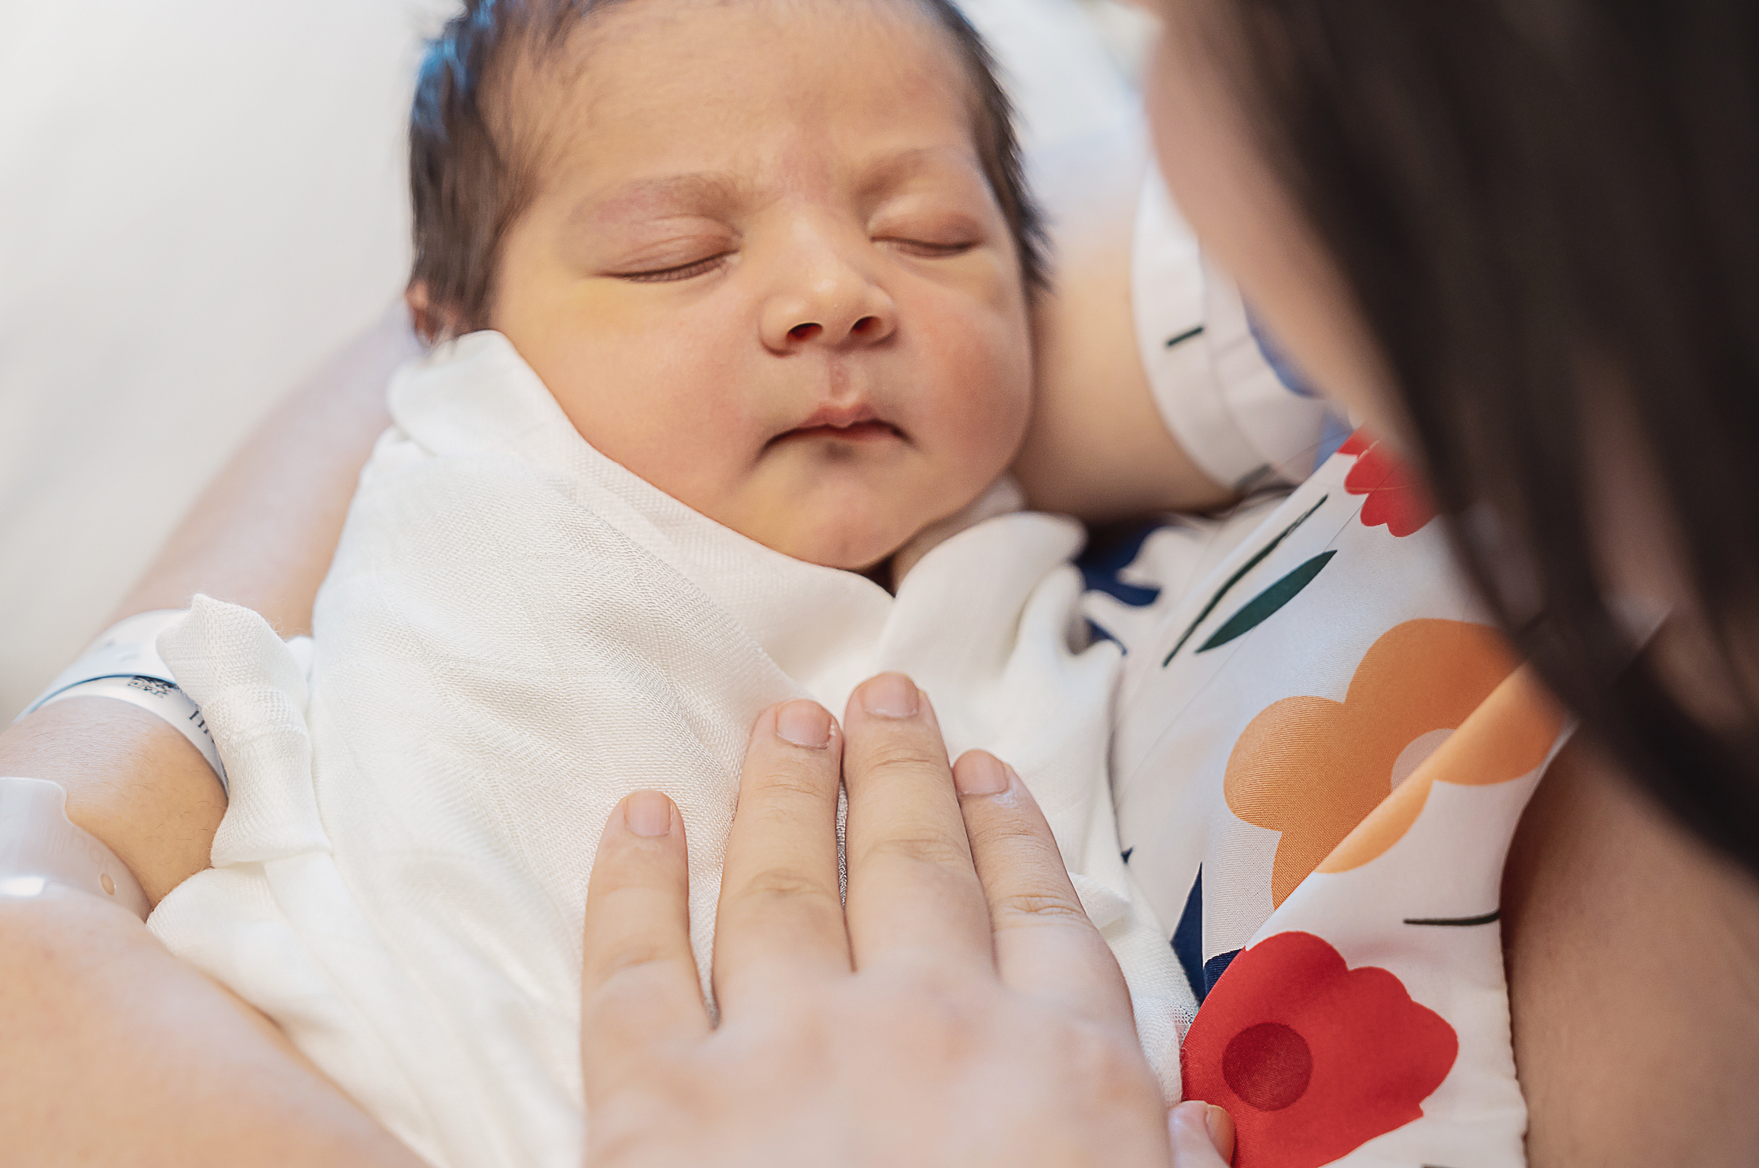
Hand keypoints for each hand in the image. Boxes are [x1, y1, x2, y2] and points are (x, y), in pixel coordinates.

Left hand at [580, 673, 1233, 1166]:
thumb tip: (1181, 1123)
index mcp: (1065, 1072)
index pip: (1039, 915)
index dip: (1008, 831)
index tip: (984, 766)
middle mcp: (932, 1024)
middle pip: (915, 866)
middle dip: (898, 770)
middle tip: (879, 694)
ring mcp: (789, 1050)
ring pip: (787, 880)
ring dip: (786, 790)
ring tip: (783, 721)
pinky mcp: (658, 1102)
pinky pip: (637, 959)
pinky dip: (635, 876)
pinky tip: (640, 813)